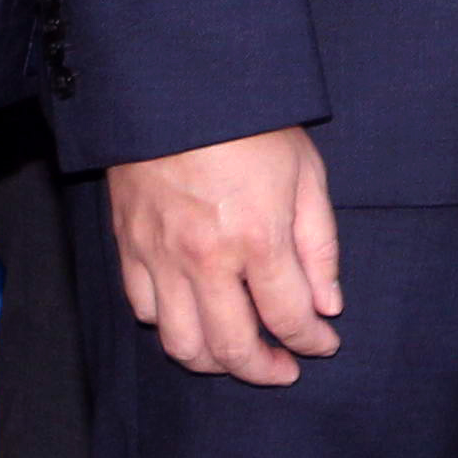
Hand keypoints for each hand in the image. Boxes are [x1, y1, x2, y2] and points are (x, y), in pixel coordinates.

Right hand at [110, 125, 343, 382]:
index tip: (325, 345)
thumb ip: (319, 245)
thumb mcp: (306, 172)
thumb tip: (328, 305)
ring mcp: (161, 257)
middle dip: (265, 370)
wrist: (178, 86)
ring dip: (215, 363)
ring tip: (238, 355)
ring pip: (183, 344)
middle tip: (284, 369)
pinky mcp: (129, 248)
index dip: (313, 342)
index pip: (290, 318)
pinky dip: (170, 327)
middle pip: (234, 349)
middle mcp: (206, 259)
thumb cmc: (251, 123)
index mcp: (258, 237)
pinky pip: (145, 311)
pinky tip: (194, 319)